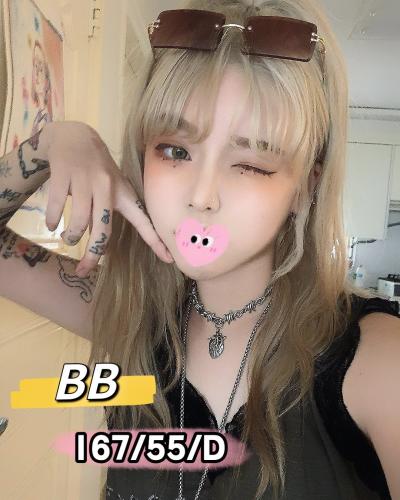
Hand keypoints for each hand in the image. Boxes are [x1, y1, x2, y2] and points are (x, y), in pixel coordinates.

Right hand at [43, 121, 173, 275]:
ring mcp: (86, 180)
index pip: (143, 221)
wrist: (74, 135)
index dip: (156, 241)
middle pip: (103, 230)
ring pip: (80, 222)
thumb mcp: (109, 190)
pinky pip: (57, 207)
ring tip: (67, 238)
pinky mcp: (64, 174)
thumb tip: (101, 248)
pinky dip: (53, 221)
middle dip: (93, 254)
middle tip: (83, 270)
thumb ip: (106, 216)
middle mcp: (108, 187)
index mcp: (123, 194)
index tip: (169, 259)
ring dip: (71, 237)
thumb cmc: (96, 170)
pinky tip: (52, 224)